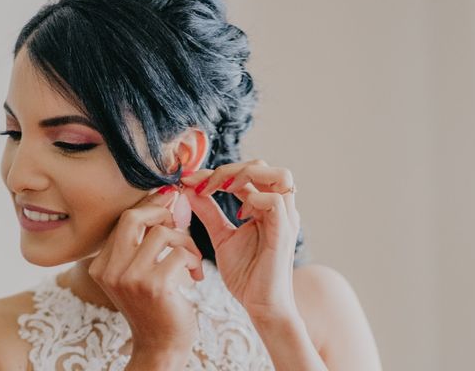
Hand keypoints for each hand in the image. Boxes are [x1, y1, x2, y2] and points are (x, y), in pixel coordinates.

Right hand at [87, 190, 203, 353]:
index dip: (149, 207)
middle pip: (133, 217)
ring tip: (191, 259)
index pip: (124, 220)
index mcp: (102, 265)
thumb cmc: (154, 307)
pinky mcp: (154, 286)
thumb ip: (141, 242)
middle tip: (177, 222)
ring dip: (185, 241)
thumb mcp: (136, 274)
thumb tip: (163, 197)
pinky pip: (179, 253)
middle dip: (160, 211)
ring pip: (162, 233)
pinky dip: (193, 260)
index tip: (168, 199)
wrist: (160, 348)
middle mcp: (110, 270)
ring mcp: (130, 278)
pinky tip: (196, 275)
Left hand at [179, 160, 300, 321]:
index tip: (189, 181)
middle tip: (204, 184)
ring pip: (280, 175)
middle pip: (264, 166)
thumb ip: (208, 212)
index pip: (246, 172)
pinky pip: (275, 202)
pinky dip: (254, 200)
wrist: (260, 307)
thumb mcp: (221, 236)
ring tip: (223, 189)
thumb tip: (189, 189)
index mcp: (265, 207)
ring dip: (246, 176)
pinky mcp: (284, 233)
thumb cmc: (246, 275)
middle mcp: (279, 208)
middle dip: (230, 168)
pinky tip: (239, 215)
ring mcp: (285, 219)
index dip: (216, 172)